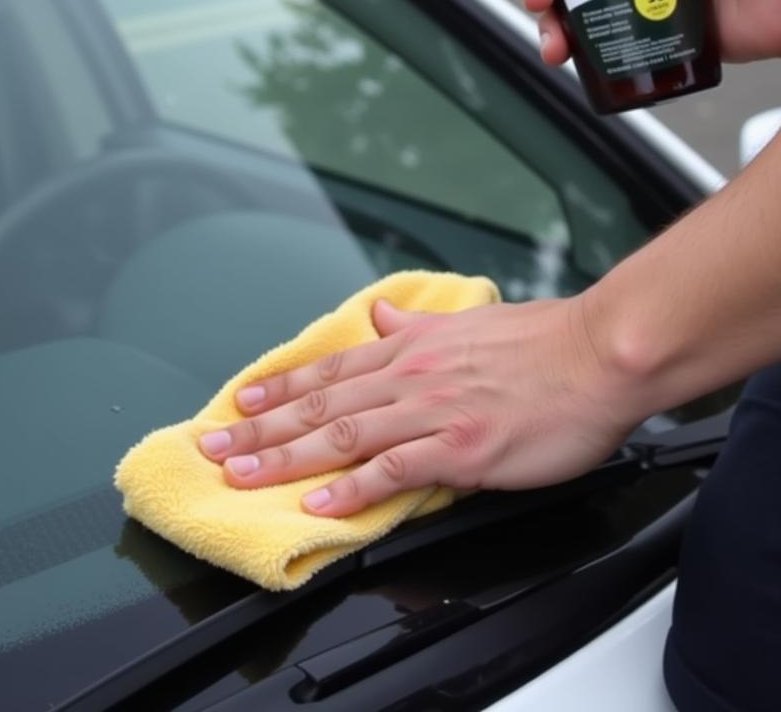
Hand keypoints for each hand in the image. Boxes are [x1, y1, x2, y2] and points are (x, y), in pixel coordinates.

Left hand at [198, 296, 640, 516]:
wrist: (601, 353)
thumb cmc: (543, 341)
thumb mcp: (467, 322)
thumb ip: (416, 324)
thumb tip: (380, 316)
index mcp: (412, 349)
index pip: (328, 369)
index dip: (278, 389)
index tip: (238, 404)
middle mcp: (410, 376)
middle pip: (320, 404)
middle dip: (261, 428)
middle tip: (214, 448)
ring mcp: (432, 411)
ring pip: (342, 434)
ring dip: (285, 457)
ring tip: (241, 475)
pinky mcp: (461, 446)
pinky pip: (394, 468)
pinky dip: (351, 487)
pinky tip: (318, 501)